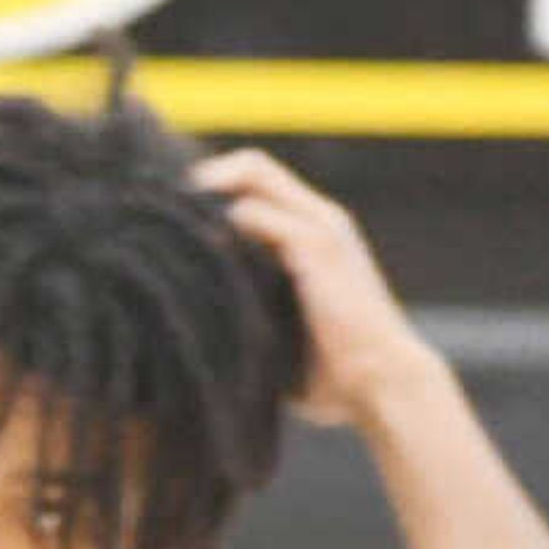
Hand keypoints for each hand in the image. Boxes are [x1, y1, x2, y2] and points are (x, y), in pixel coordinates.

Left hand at [190, 148, 435, 429]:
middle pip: (254, 165)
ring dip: (211, 195)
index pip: (261, 182)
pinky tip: (205, 257)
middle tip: (164, 214)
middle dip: (205, 181)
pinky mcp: (316, 247)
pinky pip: (257, 213)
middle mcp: (321, 219)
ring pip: (254, 175)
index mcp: (317, 234)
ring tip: (176, 228)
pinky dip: (227, 225)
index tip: (177, 218)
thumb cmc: (336, 373)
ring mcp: (321, 228)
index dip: (218, 188)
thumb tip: (199, 320)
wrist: (383, 383)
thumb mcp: (286, 329)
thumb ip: (255, 308)